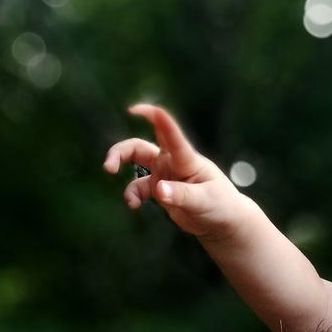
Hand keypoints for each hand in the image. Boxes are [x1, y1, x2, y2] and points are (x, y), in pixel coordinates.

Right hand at [102, 103, 247, 241]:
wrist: (222, 221)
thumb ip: (181, 195)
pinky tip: (133, 206)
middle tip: (109, 167)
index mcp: (186, 159)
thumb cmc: (220, 206)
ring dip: (123, 173)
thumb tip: (158, 190)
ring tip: (128, 200)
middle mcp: (171, 161)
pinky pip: (138, 187)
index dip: (155, 118)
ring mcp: (164, 174)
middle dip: (121, 151)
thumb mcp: (203, 201)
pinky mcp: (159, 189)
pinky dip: (132, 196)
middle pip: (139, 146)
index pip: (170, 134)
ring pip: (135, 163)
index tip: (135, 110)